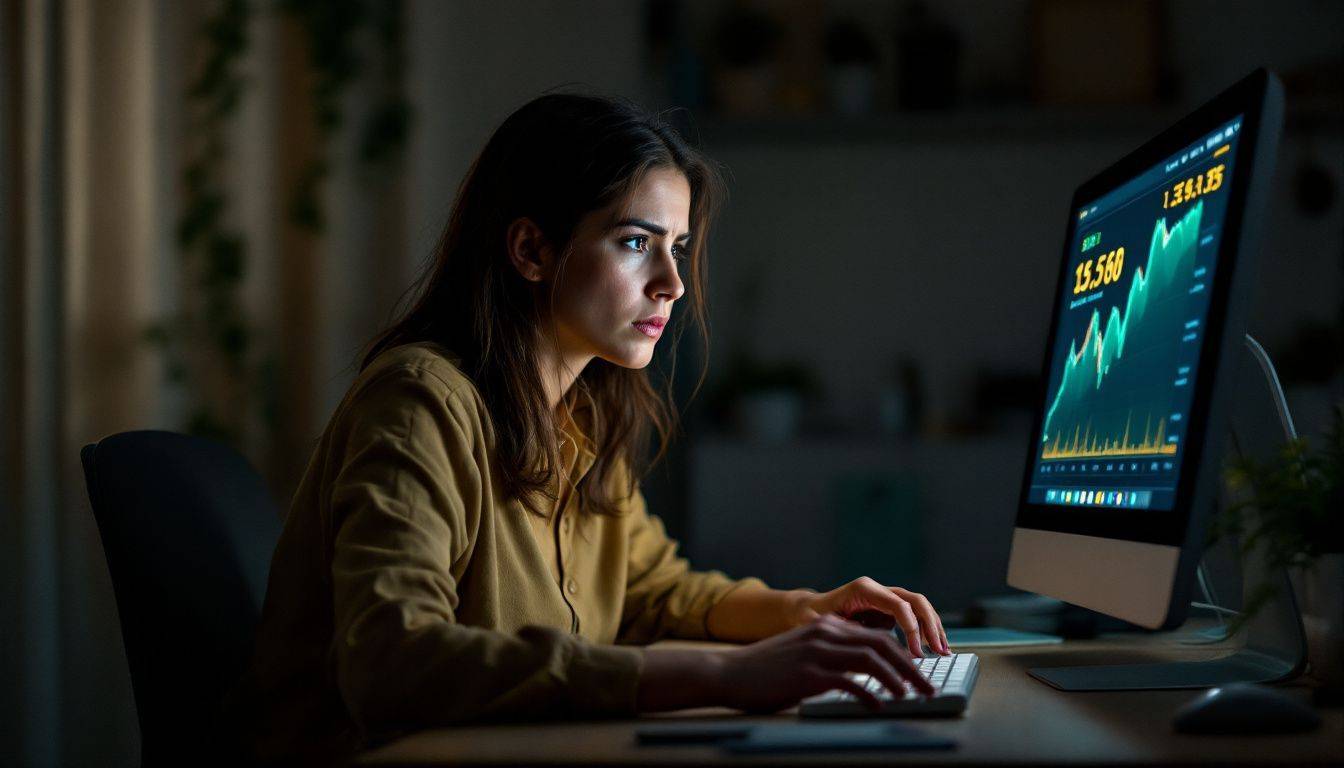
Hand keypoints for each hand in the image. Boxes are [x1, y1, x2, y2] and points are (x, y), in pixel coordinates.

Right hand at [714, 613, 935, 712]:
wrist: (729, 673)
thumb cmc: (765, 671)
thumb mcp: (802, 654)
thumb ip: (831, 657)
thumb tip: (866, 676)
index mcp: (826, 627)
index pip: (876, 636)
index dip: (902, 655)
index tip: (918, 675)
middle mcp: (825, 634)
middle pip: (881, 645)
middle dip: (909, 666)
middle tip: (927, 687)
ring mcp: (817, 652)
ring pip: (871, 660)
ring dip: (897, 680)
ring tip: (911, 697)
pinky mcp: (808, 673)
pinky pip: (850, 682)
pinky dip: (869, 693)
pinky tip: (878, 706)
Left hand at [787, 577, 948, 656]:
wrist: (806, 609)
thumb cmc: (809, 617)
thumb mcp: (819, 624)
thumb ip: (841, 631)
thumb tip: (866, 643)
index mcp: (863, 589)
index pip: (898, 604)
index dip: (911, 627)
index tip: (916, 652)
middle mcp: (877, 589)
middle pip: (914, 600)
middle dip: (930, 625)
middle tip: (939, 650)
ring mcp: (884, 598)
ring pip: (918, 606)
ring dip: (933, 627)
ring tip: (943, 650)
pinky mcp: (887, 609)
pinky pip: (913, 616)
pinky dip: (926, 630)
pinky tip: (934, 648)